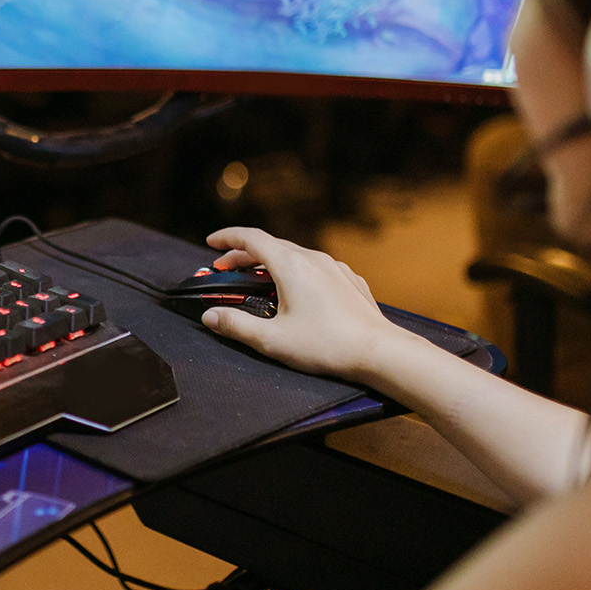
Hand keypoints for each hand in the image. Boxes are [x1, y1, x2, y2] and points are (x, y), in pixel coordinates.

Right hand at [202, 227, 408, 380]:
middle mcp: (313, 259)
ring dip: (271, 262)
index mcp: (291, 266)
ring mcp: (334, 268)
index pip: (251, 238)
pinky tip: (296, 291)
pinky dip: (296, 271)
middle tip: (227, 269)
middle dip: (244, 254)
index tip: (212, 242)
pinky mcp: (349, 281)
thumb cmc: (328, 345)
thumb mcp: (273, 340)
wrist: (379, 351)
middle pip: (271, 245)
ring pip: (295, 255)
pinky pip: (316, 267)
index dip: (227, 237)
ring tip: (259, 280)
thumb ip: (237, 325)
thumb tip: (211, 316)